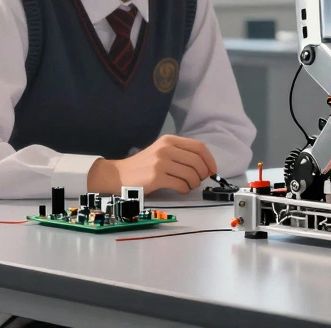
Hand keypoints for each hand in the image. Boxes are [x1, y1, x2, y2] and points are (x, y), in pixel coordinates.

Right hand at [87, 135, 217, 194]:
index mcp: (169, 140)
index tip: (212, 170)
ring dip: (194, 183)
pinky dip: (185, 189)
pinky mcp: (156, 177)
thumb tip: (205, 166)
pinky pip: (181, 185)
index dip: (209, 159)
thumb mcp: (161, 152)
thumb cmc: (143, 166)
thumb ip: (181, 154)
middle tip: (199, 181)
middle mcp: (166, 149)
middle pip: (197, 161)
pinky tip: (181, 189)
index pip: (199, 147)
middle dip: (203, 173)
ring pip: (191, 174)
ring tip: (189, 186)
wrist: (119, 175)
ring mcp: (161, 162)